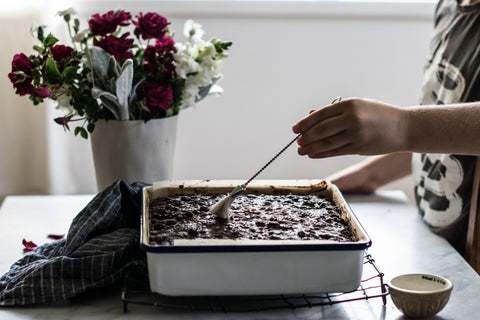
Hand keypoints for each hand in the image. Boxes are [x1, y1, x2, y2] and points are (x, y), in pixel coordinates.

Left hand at [292, 98, 406, 157]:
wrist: (404, 127)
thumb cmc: (377, 114)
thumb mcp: (357, 106)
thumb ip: (334, 112)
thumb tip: (310, 116)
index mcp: (350, 104)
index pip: (321, 114)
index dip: (305, 123)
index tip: (295, 129)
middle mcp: (353, 118)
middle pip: (322, 129)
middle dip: (306, 137)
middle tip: (297, 141)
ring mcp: (356, 134)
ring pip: (327, 143)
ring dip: (311, 147)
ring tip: (301, 150)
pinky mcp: (359, 147)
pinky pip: (336, 151)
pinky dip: (322, 153)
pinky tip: (313, 154)